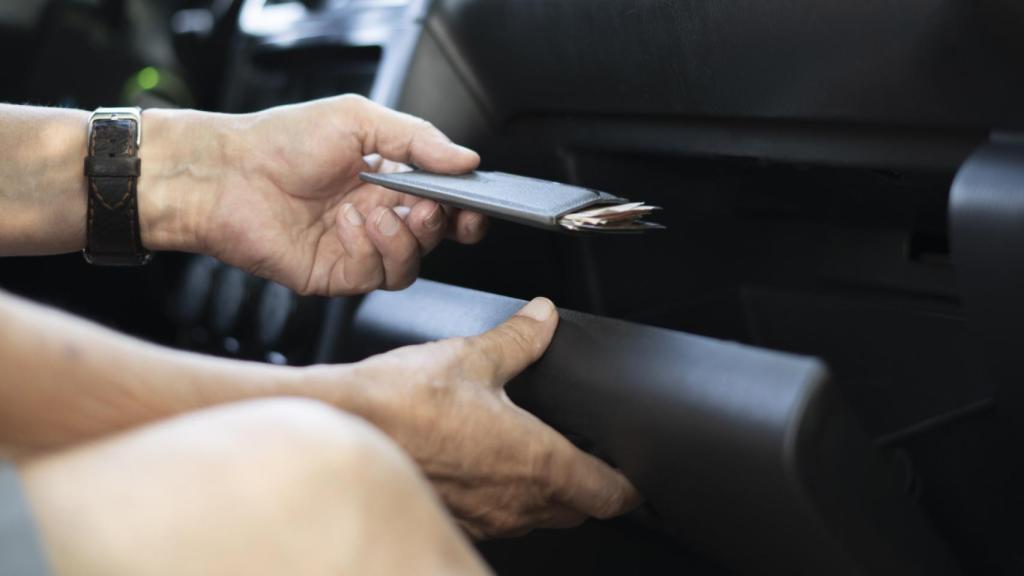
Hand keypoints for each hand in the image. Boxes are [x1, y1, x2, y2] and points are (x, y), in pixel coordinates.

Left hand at [139, 95, 486, 295]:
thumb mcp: (358, 119)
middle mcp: (377, 219)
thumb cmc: (280, 141)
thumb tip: (466, 159)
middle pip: (434, 240)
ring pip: (410, 266)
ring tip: (376, 213)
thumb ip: (418, 138)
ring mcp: (357, 250)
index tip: (473, 205)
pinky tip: (346, 224)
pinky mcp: (335, 275)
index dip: (464, 210)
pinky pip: (374, 276)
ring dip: (403, 240)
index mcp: (388, 181)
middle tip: (430, 207)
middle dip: (441, 226)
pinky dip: (367, 250)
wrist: (225, 174)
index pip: (443, 205)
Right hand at [308, 297, 642, 538]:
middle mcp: (517, 502)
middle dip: (592, 488)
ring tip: (542, 459)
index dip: (631, 483)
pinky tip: (490, 466)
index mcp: (537, 461)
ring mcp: (487, 518)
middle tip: (591, 456)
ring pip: (540, 519)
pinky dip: (510, 499)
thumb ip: (518, 338)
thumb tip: (543, 317)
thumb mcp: (472, 358)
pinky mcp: (457, 518)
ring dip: (551, 496)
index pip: (611, 494)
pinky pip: (502, 519)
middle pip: (580, 512)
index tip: (635, 471)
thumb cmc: (402, 402)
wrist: (340, 431)